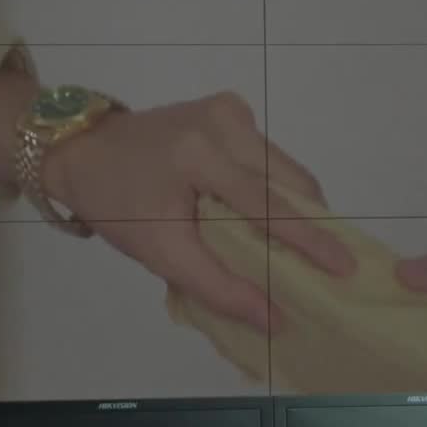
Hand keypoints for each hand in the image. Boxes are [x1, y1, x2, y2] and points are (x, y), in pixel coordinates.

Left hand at [39, 91, 356, 334]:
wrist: (80, 152)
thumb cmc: (114, 204)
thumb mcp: (160, 251)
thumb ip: (218, 285)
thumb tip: (275, 318)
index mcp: (201, 151)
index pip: (268, 203)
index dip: (310, 241)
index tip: (346, 268)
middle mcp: (224, 119)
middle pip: (289, 179)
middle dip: (311, 223)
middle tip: (331, 266)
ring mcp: (229, 108)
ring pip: (284, 167)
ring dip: (293, 207)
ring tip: (300, 248)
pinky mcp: (228, 109)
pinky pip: (267, 157)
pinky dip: (272, 189)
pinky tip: (264, 216)